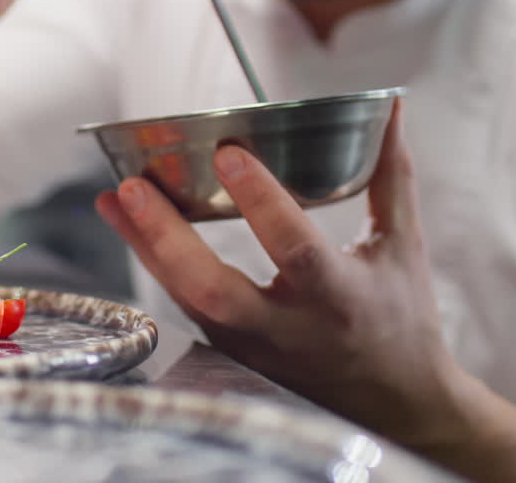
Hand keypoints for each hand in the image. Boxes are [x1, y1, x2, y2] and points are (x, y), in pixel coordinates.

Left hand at [95, 106, 465, 446]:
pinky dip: (154, 262)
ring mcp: (251, 346)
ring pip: (184, 299)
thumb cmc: (401, 319)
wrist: (394, 407)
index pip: (295, 250)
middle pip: (213, 290)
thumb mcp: (403, 248)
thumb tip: (392, 107)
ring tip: (112, 198)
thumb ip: (391, 176)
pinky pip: (182, 304)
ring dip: (143, 246)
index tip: (228, 152)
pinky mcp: (227, 352)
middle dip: (166, 238)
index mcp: (340, 298)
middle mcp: (288, 329)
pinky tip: (127, 222)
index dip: (261, 203)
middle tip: (131, 187)